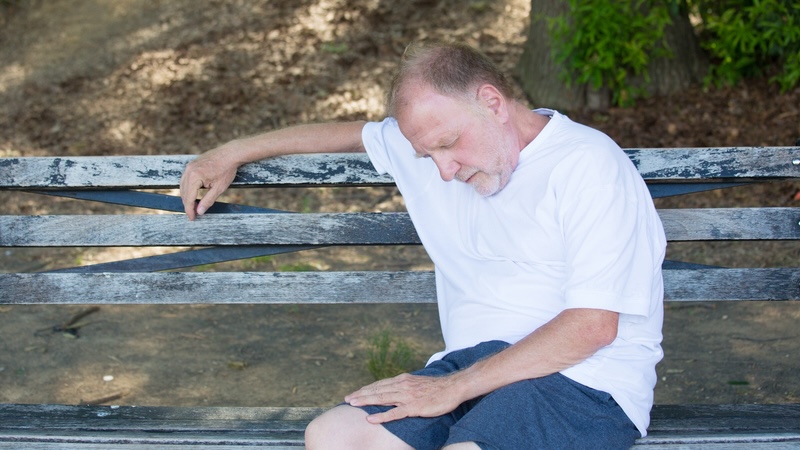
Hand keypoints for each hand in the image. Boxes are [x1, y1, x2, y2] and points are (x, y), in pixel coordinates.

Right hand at [179, 146, 239, 219]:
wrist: (231, 153)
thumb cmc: (227, 170)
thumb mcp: (219, 188)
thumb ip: (208, 200)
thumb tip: (200, 212)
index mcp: (194, 177)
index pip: (189, 198)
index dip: (190, 210)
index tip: (192, 218)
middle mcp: (189, 171)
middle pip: (184, 193)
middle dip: (188, 205)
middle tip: (193, 215)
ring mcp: (189, 166)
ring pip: (183, 186)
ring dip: (187, 197)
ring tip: (193, 207)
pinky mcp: (191, 165)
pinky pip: (186, 179)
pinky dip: (188, 189)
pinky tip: (193, 195)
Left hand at [344, 373, 465, 423]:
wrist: (454, 387)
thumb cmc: (437, 388)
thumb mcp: (417, 384)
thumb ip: (405, 387)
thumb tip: (394, 391)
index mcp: (403, 380)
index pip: (379, 384)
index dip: (366, 389)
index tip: (354, 393)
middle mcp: (402, 386)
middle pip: (377, 390)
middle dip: (360, 395)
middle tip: (346, 399)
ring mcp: (407, 396)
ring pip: (382, 398)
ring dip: (365, 401)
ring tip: (352, 404)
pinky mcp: (414, 407)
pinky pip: (394, 413)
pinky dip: (381, 416)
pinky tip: (370, 419)